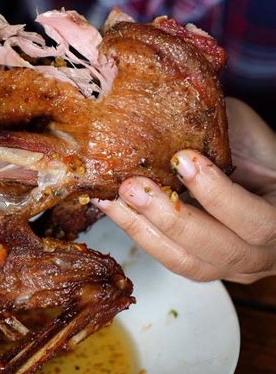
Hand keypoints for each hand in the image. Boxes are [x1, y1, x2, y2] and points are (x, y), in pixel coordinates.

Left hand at [93, 98, 275, 282]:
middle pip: (215, 248)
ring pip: (185, 261)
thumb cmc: (258, 158)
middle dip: (168, 217)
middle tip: (132, 187)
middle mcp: (258, 253)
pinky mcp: (199, 267)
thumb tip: (175, 107)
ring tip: (113, 200)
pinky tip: (114, 209)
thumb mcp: (249, 139)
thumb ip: (224, 134)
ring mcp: (227, 266)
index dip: (216, 194)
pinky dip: (138, 233)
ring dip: (144, 229)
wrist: (261, 185)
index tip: (182, 159)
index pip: (253, 220)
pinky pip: (168, 259)